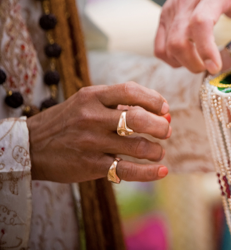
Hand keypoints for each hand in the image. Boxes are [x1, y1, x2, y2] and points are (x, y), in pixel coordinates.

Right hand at [26, 82, 171, 182]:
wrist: (31, 146)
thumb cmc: (69, 121)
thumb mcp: (86, 103)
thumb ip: (119, 105)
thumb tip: (161, 113)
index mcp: (93, 97)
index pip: (130, 91)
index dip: (154, 99)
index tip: (164, 109)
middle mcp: (92, 117)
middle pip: (138, 118)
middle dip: (160, 126)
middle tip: (166, 131)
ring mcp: (91, 142)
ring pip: (137, 146)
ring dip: (156, 150)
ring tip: (158, 152)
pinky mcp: (90, 165)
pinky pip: (126, 170)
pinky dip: (149, 173)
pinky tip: (161, 171)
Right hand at [155, 0, 230, 74]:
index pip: (200, 23)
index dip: (205, 48)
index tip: (215, 66)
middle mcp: (187, 2)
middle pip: (178, 41)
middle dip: (193, 63)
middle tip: (211, 67)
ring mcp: (171, 10)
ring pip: (166, 47)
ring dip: (183, 63)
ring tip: (202, 62)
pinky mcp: (164, 17)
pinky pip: (159, 46)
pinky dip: (171, 58)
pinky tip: (188, 57)